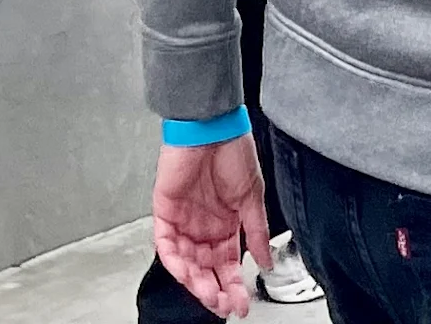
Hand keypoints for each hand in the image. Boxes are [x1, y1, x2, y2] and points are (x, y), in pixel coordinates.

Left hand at [151, 137, 270, 319]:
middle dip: (215, 291)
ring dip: (195, 282)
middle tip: (225, 306)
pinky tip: (187, 272)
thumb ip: (256, 232)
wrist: (212, 125)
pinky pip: (165, 243)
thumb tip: (266, 262)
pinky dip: (174, 260)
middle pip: (206, 270)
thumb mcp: (252, 196)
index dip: (234, 286)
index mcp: (226, 224)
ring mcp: (183, 220)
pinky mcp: (165, 210)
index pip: (228, 265)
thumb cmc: (233, 150)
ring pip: (185, 262)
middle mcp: (203, 226)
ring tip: (209, 294)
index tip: (241, 304)